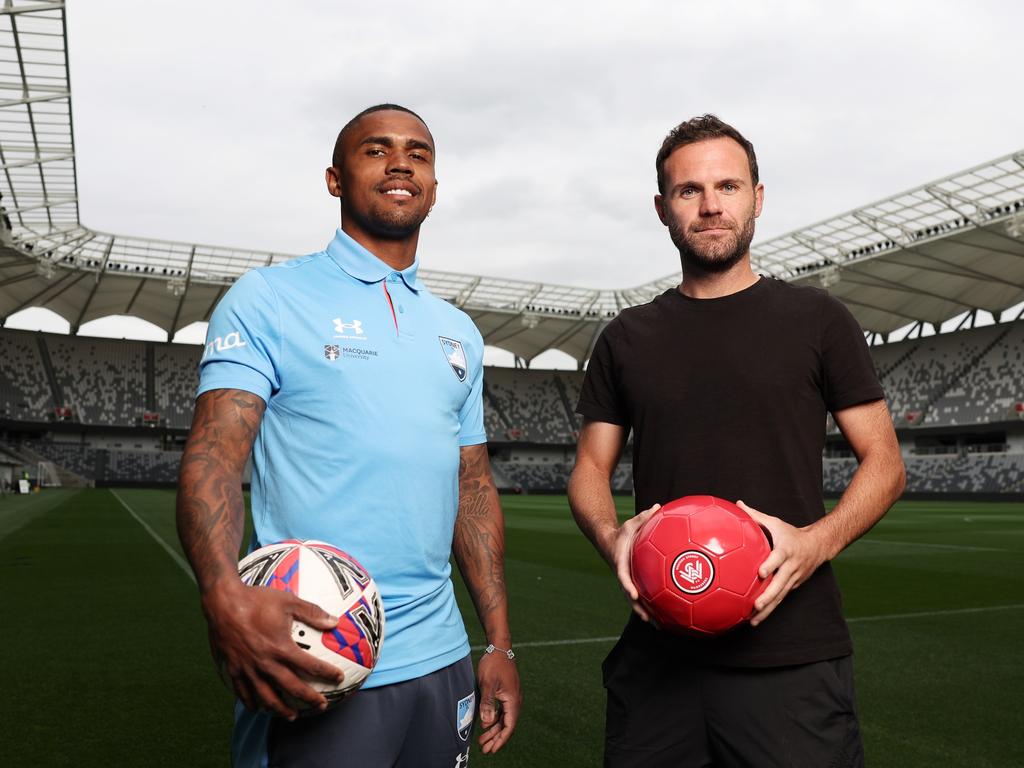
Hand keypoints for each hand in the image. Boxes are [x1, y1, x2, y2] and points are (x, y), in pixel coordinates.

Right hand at [203, 581, 342, 719]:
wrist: (223, 603)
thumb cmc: (257, 600)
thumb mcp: (289, 602)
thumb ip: (312, 612)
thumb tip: (335, 621)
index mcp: (281, 648)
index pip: (311, 666)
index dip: (327, 673)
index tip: (338, 678)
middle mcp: (266, 663)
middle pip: (292, 688)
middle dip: (309, 699)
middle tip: (321, 705)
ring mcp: (248, 669)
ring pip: (267, 697)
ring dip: (281, 709)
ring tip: (292, 716)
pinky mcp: (233, 670)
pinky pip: (243, 693)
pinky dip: (252, 703)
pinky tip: (258, 708)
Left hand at [476, 649, 520, 753]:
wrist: (499, 648)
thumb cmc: (493, 664)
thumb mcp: (488, 684)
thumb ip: (488, 703)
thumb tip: (487, 723)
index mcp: (513, 700)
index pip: (509, 726)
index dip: (501, 739)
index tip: (492, 750)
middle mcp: (515, 701)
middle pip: (507, 725)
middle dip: (496, 738)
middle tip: (484, 750)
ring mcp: (511, 697)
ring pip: (504, 719)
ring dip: (494, 730)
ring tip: (482, 741)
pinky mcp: (506, 693)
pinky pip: (502, 711)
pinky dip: (494, 720)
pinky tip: (486, 724)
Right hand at [609, 503, 660, 621]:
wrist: (609, 543)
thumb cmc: (622, 533)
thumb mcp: (631, 524)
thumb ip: (644, 517)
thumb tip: (658, 506)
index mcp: (621, 564)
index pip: (623, 577)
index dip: (628, 587)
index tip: (634, 594)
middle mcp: (624, 577)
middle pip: (630, 597)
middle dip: (638, 609)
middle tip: (648, 620)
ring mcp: (629, 583)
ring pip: (637, 602)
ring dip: (646, 614)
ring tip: (660, 628)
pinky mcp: (634, 585)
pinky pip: (644, 597)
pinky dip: (652, 607)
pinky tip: (667, 617)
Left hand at [736, 500, 828, 626]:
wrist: (819, 546)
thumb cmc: (791, 533)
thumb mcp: (775, 522)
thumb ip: (755, 515)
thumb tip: (737, 504)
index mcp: (786, 550)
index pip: (778, 559)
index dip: (770, 565)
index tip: (761, 573)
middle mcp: (791, 567)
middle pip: (780, 584)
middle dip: (769, 596)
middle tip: (756, 606)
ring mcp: (794, 579)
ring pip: (780, 597)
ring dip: (768, 610)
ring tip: (753, 621)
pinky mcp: (793, 587)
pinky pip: (781, 599)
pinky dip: (770, 610)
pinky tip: (756, 619)